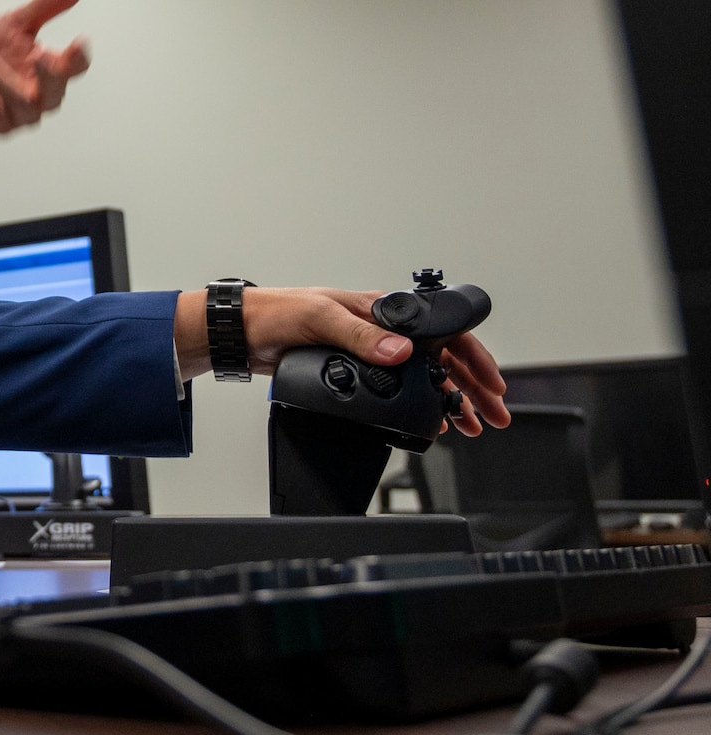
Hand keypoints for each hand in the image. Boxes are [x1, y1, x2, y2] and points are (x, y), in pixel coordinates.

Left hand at [0, 0, 91, 135]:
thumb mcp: (19, 22)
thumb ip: (47, 6)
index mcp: (54, 71)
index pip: (74, 67)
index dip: (78, 57)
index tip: (80, 42)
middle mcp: (42, 98)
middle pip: (54, 94)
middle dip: (48, 75)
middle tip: (39, 54)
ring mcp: (20, 116)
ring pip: (17, 102)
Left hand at [174, 287, 509, 435]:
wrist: (243, 332)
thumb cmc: (276, 312)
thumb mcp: (320, 318)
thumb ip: (360, 335)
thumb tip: (398, 351)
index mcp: (379, 309)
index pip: (441, 331)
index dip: (471, 357)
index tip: (490, 384)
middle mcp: (380, 328)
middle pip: (441, 358)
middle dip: (472, 386)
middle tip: (493, 415)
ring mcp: (370, 350)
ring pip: (425, 377)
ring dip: (452, 399)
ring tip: (472, 425)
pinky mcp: (355, 369)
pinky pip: (401, 389)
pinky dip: (423, 405)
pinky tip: (434, 421)